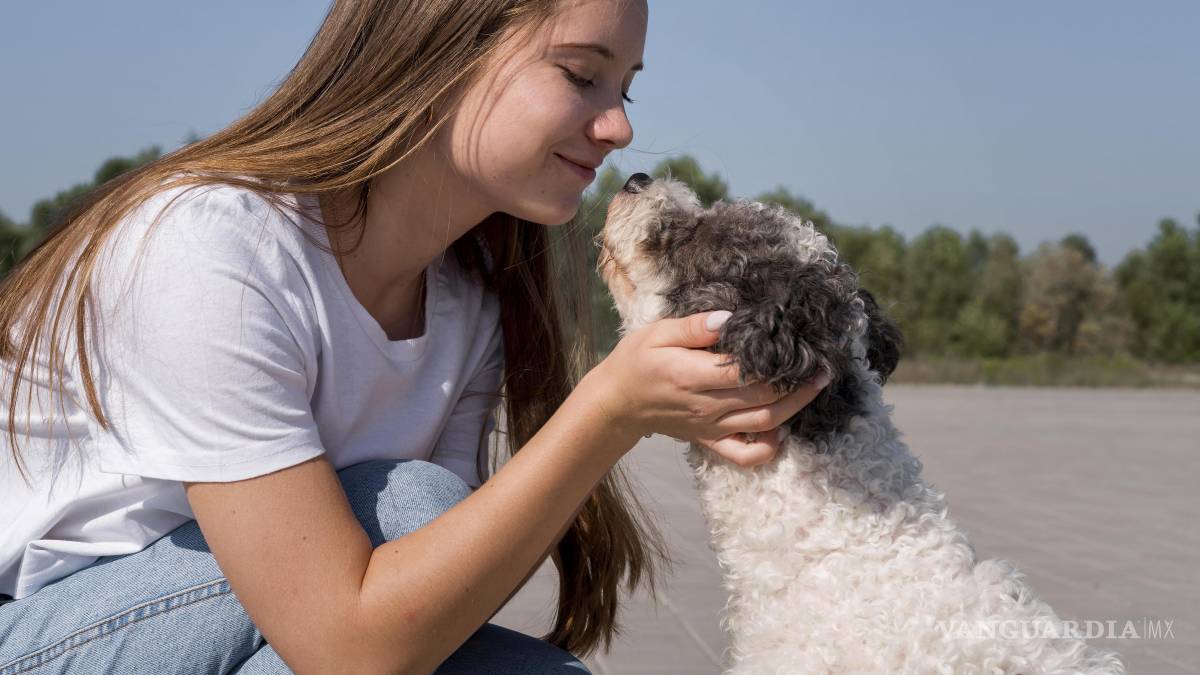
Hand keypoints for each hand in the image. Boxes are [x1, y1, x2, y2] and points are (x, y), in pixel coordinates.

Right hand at [586, 310, 830, 467]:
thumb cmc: (636, 361)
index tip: (802, 344)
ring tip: (816, 386)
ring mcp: (710, 427)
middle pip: (765, 398)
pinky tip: (782, 428)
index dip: (779, 360)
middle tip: (821, 364)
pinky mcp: (710, 440)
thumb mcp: (657, 332)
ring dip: (796, 407)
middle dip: (799, 382)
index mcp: (692, 375)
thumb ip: (694, 326)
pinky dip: (769, 447)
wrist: (617, 402)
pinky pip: (745, 454)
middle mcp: (706, 405)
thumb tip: (729, 320)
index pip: (746, 371)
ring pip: (765, 424)